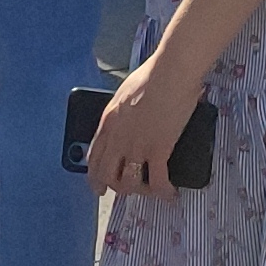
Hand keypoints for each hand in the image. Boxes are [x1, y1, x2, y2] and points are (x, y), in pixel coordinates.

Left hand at [86, 58, 203, 196]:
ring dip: (140, 191)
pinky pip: (157, 181)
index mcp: (108, 123)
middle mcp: (118, 139)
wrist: (172, 72)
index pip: (94, 158)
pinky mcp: (158, 150)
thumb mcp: (124, 94)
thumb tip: (130, 122)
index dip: (95, 177)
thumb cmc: (153, 75)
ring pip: (129, 183)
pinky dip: (163, 191)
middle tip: (125, 192)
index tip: (99, 186)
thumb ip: (121, 114)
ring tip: (151, 189)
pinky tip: (170, 193)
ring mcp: (137, 146)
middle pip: (107, 175)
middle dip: (115, 187)